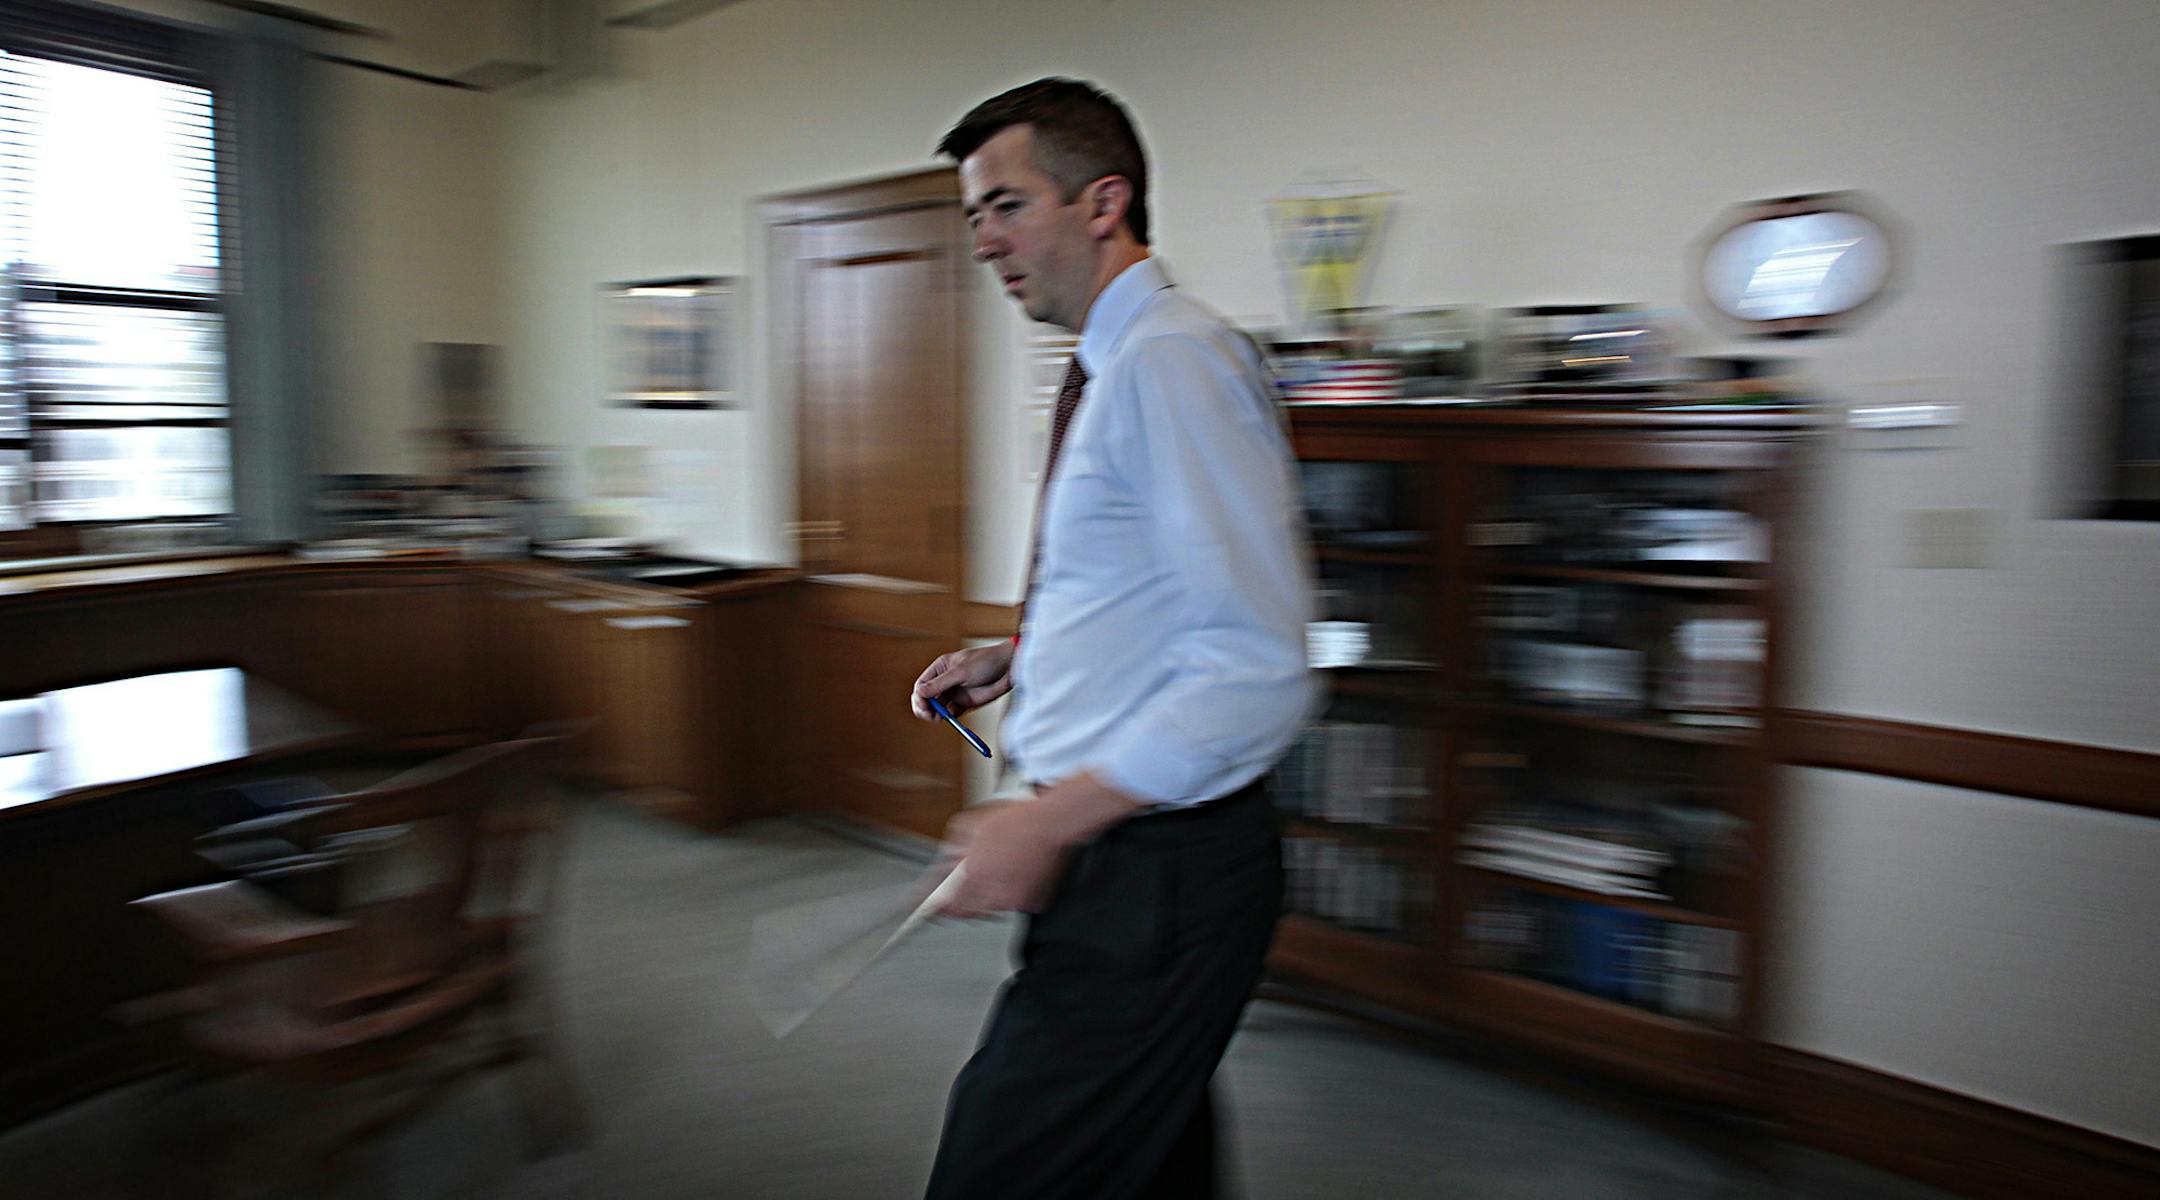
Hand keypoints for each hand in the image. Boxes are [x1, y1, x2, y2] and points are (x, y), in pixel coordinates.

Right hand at [910, 641, 1014, 719]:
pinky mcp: (965, 704)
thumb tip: (920, 693)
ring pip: (937, 708)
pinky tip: (951, 718)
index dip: (919, 697)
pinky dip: (948, 718)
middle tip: (928, 715)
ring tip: (938, 718)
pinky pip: (951, 714)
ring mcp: (955, 693)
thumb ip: (940, 684)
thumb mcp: (961, 672)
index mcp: (940, 668)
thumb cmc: (985, 662)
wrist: (1008, 668)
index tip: (924, 705)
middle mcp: (945, 681)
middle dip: (924, 708)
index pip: (922, 685)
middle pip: (926, 698)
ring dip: (935, 714)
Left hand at [931, 775, 1141, 918]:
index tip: (934, 907)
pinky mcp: (1031, 902)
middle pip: (970, 911)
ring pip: (993, 906)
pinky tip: (1017, 870)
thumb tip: (945, 864)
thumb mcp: (969, 826)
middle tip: (973, 881)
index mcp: (972, 877)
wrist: (1049, 823)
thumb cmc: (1013, 821)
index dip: (939, 908)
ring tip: (1001, 867)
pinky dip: (1014, 891)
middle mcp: (991, 894)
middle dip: (967, 898)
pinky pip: (1015, 902)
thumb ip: (952, 850)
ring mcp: (1013, 901)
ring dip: (991, 892)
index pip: (947, 907)